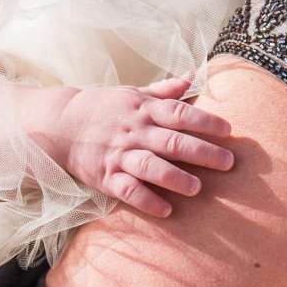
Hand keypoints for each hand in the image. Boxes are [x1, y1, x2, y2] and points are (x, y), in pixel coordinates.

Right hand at [31, 75, 234, 218]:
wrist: (58, 125)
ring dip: (175, 178)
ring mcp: (119, 155)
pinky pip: (127, 190)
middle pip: (172, 141)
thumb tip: (192, 76)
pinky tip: (166, 210)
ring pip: (150, 166)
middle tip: (228, 163)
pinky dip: (146, 200)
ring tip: (197, 188)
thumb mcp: (132, 92)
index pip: (179, 113)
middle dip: (202, 152)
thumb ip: (164, 90)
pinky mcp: (105, 176)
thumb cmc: (103, 108)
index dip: (205, 121)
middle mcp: (134, 131)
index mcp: (144, 109)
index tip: (228, 130)